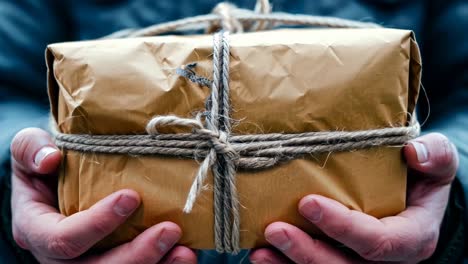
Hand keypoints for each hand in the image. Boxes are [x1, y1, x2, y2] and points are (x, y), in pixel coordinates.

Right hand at [10, 128, 196, 263]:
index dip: (97, 223)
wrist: (59, 179)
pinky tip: (185, 255)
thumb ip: (31, 149)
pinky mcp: (112, 260)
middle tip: (170, 230)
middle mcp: (60, 257)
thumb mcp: (29, 149)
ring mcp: (87, 263)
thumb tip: (50, 159)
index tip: (132, 197)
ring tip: (185, 253)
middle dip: (135, 255)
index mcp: (37, 229)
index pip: (63, 239)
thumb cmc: (46, 164)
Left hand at [250, 133, 457, 263]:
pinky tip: (263, 256)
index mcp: (412, 237)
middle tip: (274, 230)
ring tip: (260, 252)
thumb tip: (413, 152)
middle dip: (308, 252)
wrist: (412, 195)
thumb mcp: (437, 163)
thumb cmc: (422, 178)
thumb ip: (434, 155)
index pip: (378, 242)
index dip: (343, 227)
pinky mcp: (341, 261)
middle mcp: (387, 260)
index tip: (308, 202)